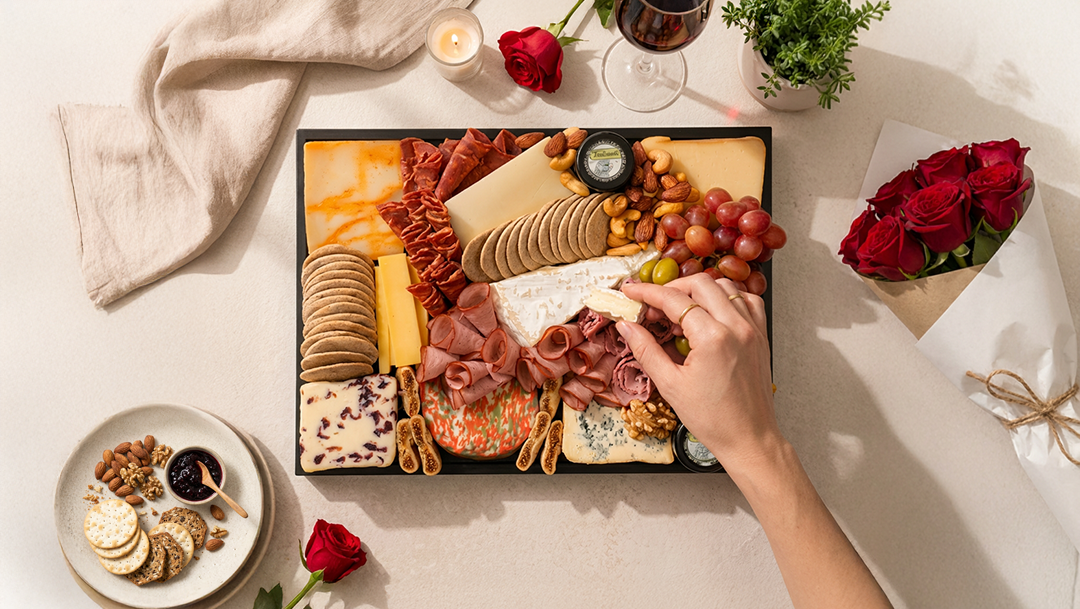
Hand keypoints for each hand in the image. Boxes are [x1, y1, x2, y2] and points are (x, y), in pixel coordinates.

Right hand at [619, 275, 780, 473]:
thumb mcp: (670, 385)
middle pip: (700, 284)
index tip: (632, 293)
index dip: (648, 292)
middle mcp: (736, 327)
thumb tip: (626, 326)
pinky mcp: (760, 336)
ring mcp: (752, 330)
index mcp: (713, 338)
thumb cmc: (714, 419)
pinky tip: (712, 312)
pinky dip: (727, 298)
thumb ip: (646, 350)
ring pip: (725, 287)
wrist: (749, 438)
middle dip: (672, 288)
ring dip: (699, 291)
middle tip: (653, 304)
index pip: (674, 300)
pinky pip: (746, 301)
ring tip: (680, 310)